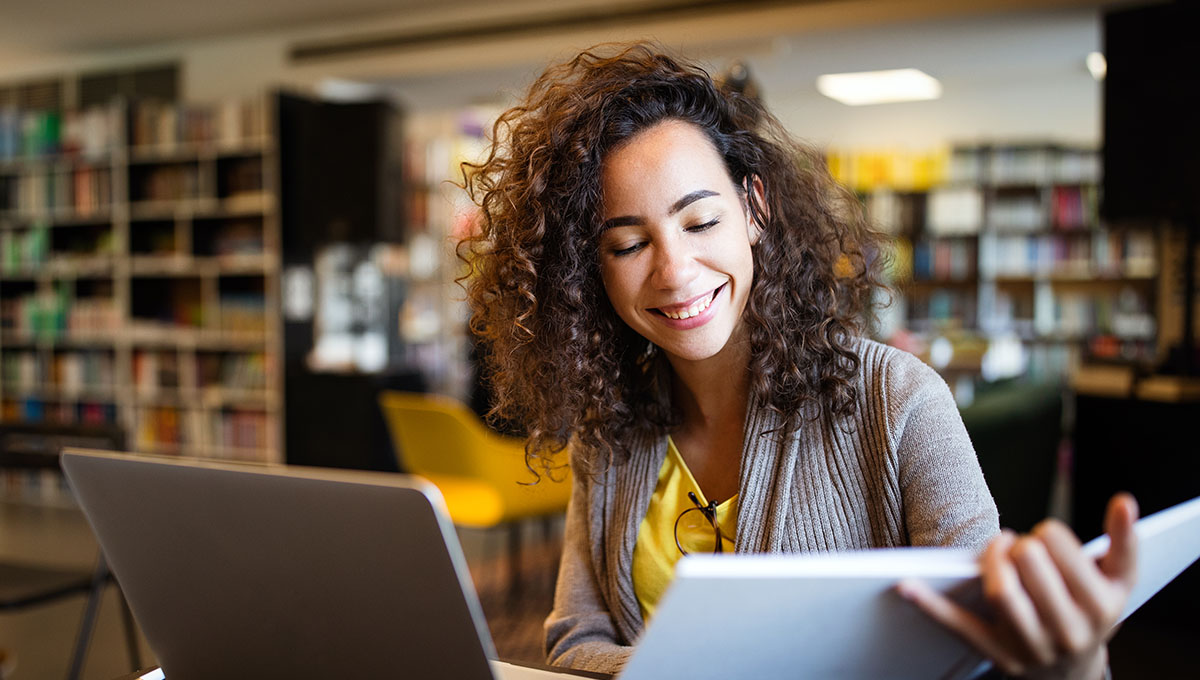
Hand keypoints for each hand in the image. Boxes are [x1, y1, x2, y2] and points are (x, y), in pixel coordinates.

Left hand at [898, 493, 1137, 678]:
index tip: (1046, 537)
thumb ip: (1125, 540)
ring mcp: (1032, 645)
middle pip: (1030, 568)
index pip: (1061, 550)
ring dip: (992, 562)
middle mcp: (1068, 630)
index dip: (1048, 534)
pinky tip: (906, 585)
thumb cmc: (1092, 610)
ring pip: (1002, 594)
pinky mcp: (998, 655)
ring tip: (998, 550)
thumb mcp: (1119, 580)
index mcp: (1100, 605)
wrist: (1074, 673)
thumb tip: (1123, 501)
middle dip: (1021, 547)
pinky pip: (961, 627)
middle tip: (1022, 546)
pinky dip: (931, 606)